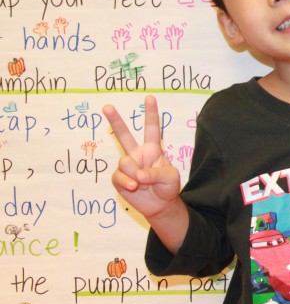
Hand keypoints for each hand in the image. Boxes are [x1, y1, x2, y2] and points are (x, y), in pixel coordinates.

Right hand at [103, 95, 182, 221]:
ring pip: (125, 163)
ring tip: (141, 183)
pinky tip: (134, 187)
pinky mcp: (119, 178)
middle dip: (116, 121)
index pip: (152, 129)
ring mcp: (127, 166)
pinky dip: (127, 183)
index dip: (151, 114)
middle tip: (107, 107)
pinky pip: (118, 177)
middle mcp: (138, 154)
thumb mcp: (169, 178)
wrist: (160, 205)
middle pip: (124, 135)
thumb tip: (137, 175)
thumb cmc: (167, 187)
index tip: (150, 98)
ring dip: (134, 174)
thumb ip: (155, 173)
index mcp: (153, 150)